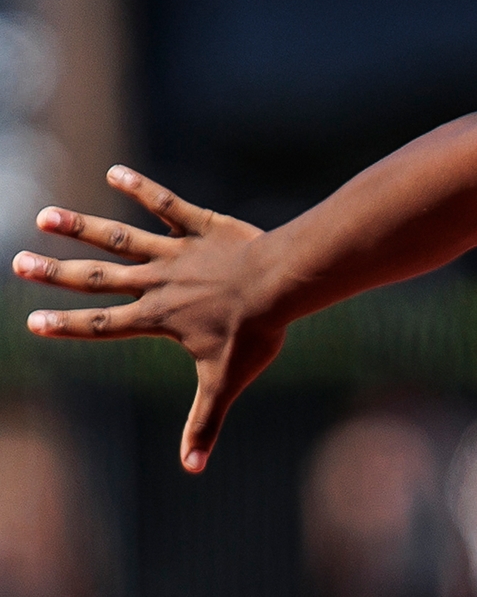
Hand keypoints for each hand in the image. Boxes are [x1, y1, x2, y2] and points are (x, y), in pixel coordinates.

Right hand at [12, 166, 281, 472]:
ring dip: (82, 227)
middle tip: (17, 262)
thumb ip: (205, 423)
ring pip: (119, 238)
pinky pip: (166, 204)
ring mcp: (177, 252)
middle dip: (55, 273)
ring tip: (46, 214)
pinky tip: (116, 173)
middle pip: (97, 279)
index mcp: (158, 318)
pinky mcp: (201, 226)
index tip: (32, 322)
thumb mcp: (226, 381)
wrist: (284, 284)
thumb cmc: (257, 332)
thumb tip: (193, 470)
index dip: (67, 325)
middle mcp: (158, 282)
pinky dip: (141, 187)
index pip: (101, 325)